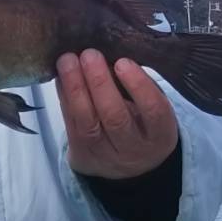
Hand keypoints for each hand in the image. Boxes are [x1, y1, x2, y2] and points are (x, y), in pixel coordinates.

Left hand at [56, 50, 178, 179]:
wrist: (130, 167)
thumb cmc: (142, 124)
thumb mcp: (150, 107)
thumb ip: (136, 85)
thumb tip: (109, 53)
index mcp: (160, 134)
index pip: (153, 110)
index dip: (138, 85)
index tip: (123, 62)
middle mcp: (134, 149)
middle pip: (115, 117)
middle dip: (99, 82)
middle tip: (90, 54)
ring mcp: (106, 156)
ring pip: (88, 123)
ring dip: (75, 88)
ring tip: (68, 61)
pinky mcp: (83, 156)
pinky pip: (71, 125)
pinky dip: (65, 98)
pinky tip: (61, 77)